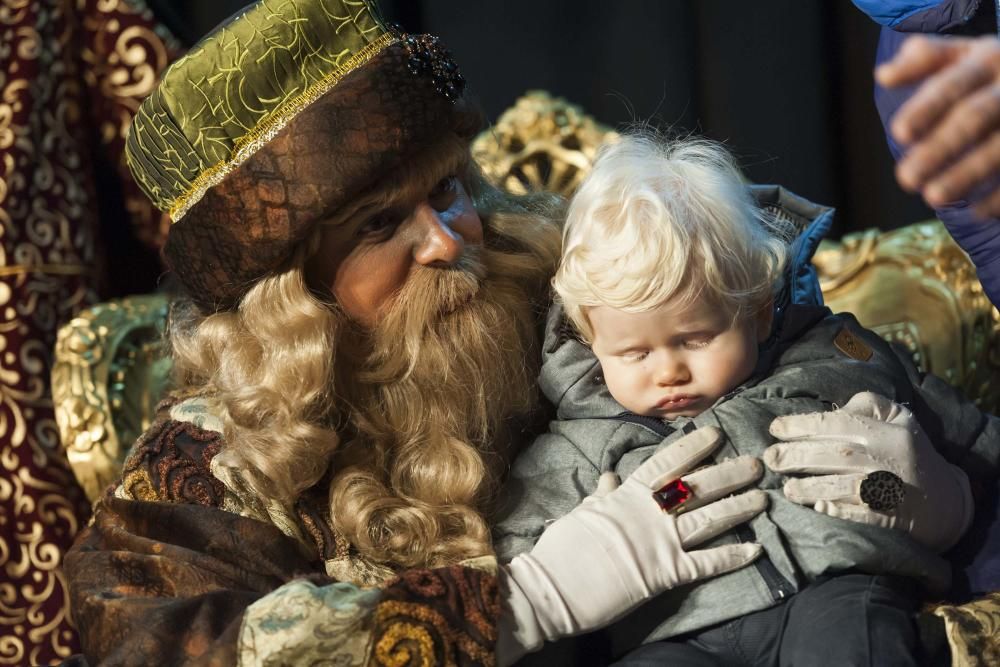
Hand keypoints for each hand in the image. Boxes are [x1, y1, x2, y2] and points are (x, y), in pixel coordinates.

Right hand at [497, 426, 765, 662]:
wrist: (552, 586)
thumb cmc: (561, 549)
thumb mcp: (581, 513)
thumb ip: (601, 496)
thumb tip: (609, 478)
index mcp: (626, 494)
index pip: (667, 463)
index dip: (693, 447)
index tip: (715, 433)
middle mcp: (648, 513)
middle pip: (697, 487)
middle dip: (729, 474)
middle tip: (756, 464)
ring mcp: (659, 542)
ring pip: (708, 519)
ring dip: (738, 508)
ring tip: (763, 499)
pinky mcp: (665, 574)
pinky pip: (706, 564)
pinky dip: (732, 557)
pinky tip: (756, 550)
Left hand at [764, 392, 972, 552]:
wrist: (944, 502)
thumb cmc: (909, 453)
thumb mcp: (898, 419)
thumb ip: (866, 405)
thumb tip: (830, 409)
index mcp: (888, 432)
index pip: (838, 423)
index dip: (802, 425)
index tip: (774, 428)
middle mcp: (888, 459)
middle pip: (835, 454)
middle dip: (796, 455)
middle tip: (769, 458)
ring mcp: (890, 490)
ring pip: (843, 486)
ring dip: (810, 487)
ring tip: (785, 488)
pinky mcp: (891, 519)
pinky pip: (859, 514)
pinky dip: (837, 511)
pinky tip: (817, 509)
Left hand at [876, 35, 999, 216]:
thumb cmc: (992, 71)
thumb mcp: (964, 54)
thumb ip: (924, 60)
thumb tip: (882, 75)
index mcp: (988, 59)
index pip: (952, 84)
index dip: (926, 108)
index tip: (899, 133)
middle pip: (974, 118)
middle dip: (939, 148)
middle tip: (906, 179)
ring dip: (967, 174)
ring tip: (933, 197)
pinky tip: (976, 212)